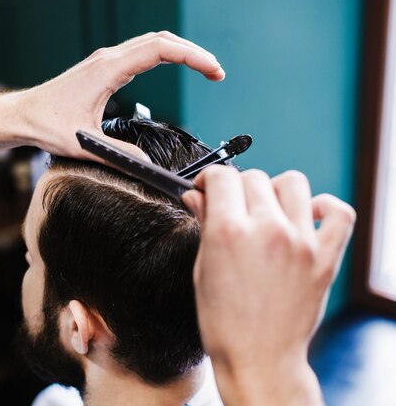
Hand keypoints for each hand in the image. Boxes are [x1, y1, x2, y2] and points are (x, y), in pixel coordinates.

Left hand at [0, 31, 222, 160]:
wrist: (22, 115)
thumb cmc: (46, 124)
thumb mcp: (85, 142)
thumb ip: (120, 154)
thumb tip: (149, 164)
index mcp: (108, 69)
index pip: (160, 50)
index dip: (192, 56)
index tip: (214, 72)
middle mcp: (108, 58)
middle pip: (161, 40)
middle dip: (193, 52)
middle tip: (217, 72)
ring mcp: (105, 61)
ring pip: (152, 42)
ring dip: (180, 51)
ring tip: (204, 69)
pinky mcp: (103, 68)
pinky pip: (140, 52)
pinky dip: (164, 55)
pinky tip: (174, 66)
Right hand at [182, 167, 355, 405]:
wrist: (258, 358)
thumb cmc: (225, 322)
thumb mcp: (202, 269)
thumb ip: (204, 224)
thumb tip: (197, 196)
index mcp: (228, 233)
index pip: (222, 176)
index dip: (209, 178)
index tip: (208, 188)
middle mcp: (266, 230)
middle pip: (253, 177)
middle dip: (237, 188)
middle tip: (233, 208)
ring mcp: (300, 241)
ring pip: (292, 183)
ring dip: (275, 191)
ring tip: (268, 212)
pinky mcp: (324, 256)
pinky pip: (337, 212)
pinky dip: (324, 207)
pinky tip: (306, 217)